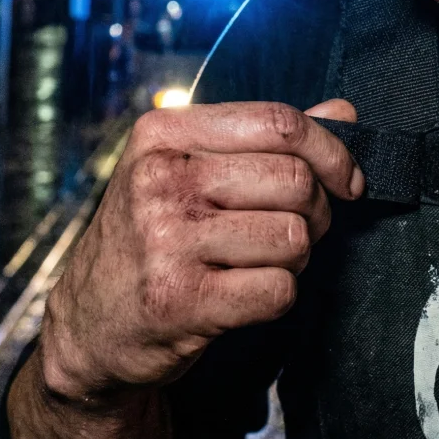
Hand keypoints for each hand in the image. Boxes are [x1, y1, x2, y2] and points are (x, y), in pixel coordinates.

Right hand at [40, 99, 362, 401]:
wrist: (91, 326)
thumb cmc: (154, 241)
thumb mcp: (191, 172)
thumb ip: (267, 140)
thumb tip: (343, 111)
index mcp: (164, 134)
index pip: (278, 122)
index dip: (332, 151)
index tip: (348, 179)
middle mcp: (161, 179)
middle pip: (295, 180)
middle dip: (315, 212)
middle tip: (290, 231)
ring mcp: (166, 239)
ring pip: (293, 237)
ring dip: (293, 259)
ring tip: (255, 263)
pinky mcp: (180, 299)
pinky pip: (278, 290)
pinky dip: (276, 297)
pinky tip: (242, 295)